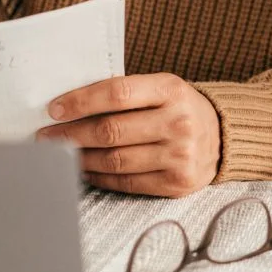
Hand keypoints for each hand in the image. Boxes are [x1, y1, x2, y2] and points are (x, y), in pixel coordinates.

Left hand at [37, 73, 220, 196]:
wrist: (224, 136)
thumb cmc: (180, 108)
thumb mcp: (163, 88)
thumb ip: (127, 93)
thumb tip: (71, 105)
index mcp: (172, 90)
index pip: (117, 93)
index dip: (81, 101)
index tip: (54, 109)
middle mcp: (178, 122)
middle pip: (111, 130)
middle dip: (71, 134)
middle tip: (47, 136)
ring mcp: (179, 155)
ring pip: (114, 159)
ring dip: (80, 158)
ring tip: (62, 153)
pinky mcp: (177, 183)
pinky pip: (127, 182)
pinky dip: (100, 177)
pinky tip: (86, 169)